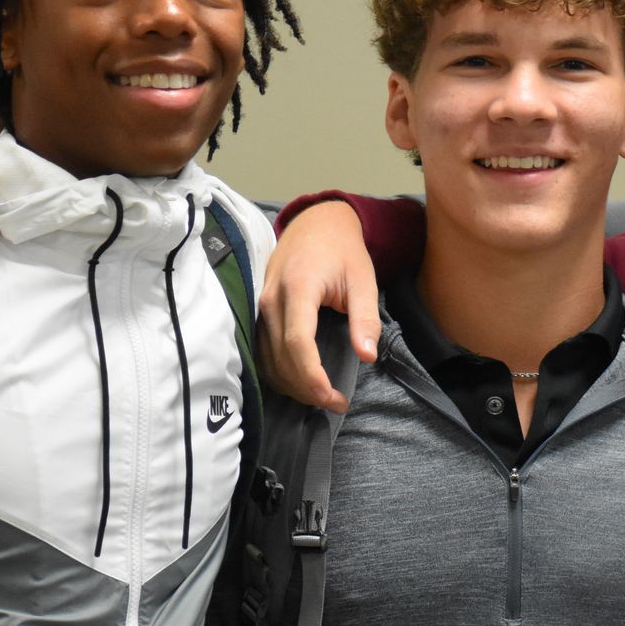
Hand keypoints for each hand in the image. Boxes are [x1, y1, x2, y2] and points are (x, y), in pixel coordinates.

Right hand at [259, 201, 380, 411]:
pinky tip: (302, 381)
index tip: (333, 397)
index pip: (297, 343)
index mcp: (298, 286)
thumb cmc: (342, 250)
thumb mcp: (363, 279)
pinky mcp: (258, 311)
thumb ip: (365, 318)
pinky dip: (280, 372)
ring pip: (266, 359)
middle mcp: (271, 298)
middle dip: (306, 388)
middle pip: (280, 357)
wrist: (315, 223)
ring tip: (323, 396)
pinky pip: (261, 351)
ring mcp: (260, 304)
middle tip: (336, 403)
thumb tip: (366, 356)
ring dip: (292, 385)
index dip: (312, 377)